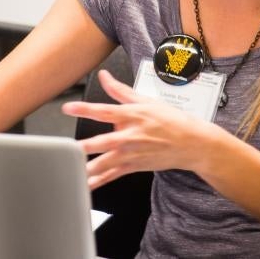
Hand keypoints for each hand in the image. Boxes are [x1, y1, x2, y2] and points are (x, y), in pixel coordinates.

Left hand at [62, 70, 219, 188]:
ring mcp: (132, 153)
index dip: (85, 109)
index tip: (68, 108)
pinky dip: (99, 181)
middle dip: (85, 146)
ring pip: (106, 162)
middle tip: (68, 148)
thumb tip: (104, 77)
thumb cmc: (171, 120)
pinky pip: (113, 175)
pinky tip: (86, 184)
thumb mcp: (147, 100)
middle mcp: (131, 135)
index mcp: (133, 115)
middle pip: (103, 141)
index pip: (105, 110)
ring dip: (88, 168)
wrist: (191, 143)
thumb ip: (120, 90)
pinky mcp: (134, 166)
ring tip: (72, 171)